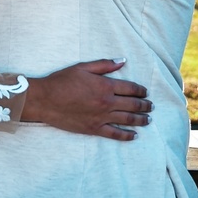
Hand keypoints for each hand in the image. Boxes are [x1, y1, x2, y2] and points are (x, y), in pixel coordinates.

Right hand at [24, 59, 152, 141]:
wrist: (45, 100)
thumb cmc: (62, 81)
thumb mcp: (83, 67)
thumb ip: (105, 65)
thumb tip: (123, 61)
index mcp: (105, 86)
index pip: (130, 88)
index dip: (140, 90)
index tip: (145, 92)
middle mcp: (107, 102)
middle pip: (132, 105)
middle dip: (144, 105)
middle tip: (151, 106)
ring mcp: (101, 117)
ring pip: (127, 120)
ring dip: (140, 120)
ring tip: (148, 120)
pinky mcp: (94, 129)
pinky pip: (114, 134)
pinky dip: (126, 136)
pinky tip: (134, 136)